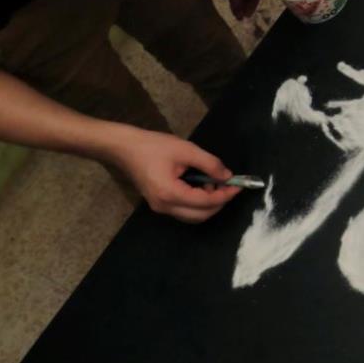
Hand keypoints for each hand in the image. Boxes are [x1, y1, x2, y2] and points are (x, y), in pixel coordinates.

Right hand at [113, 130, 240, 222]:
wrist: (125, 148)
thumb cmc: (153, 146)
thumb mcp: (185, 150)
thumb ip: (209, 163)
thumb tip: (228, 176)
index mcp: (170, 194)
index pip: (205, 202)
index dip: (225, 195)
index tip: (238, 186)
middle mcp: (165, 207)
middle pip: (201, 216)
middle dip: (219, 203)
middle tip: (229, 186)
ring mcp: (160, 208)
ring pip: (193, 216)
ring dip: (208, 204)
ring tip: (214, 183)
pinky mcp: (159, 204)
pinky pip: (184, 210)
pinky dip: (197, 202)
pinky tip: (201, 185)